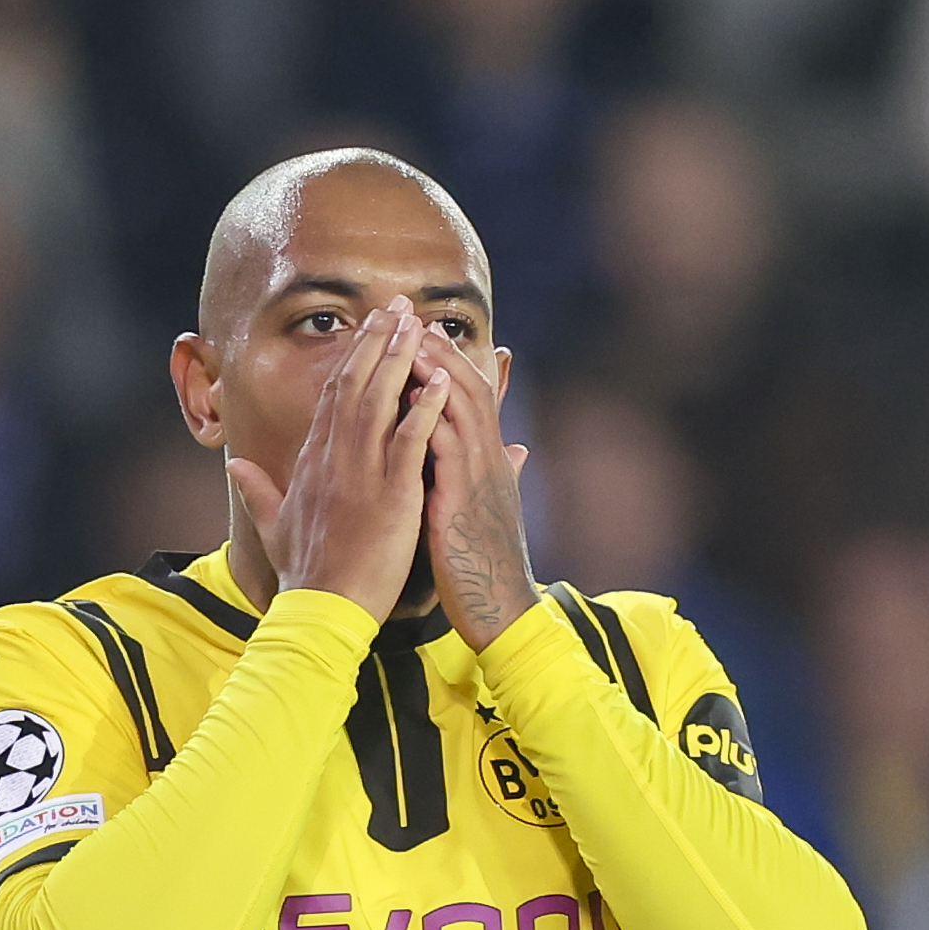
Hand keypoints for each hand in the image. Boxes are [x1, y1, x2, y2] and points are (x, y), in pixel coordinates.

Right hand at [226, 295, 450, 622]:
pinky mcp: (390, 499)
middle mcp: (334, 460)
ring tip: (417, 325)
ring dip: (399, 360)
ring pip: (379, 403)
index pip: (332, 398)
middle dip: (376, 342)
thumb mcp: (273, 526)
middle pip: (354, 386)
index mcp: (313, 463)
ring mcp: (361, 476)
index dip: (351, 359)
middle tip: (397, 306)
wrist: (320, 612)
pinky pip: (408, 444)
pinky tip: (439, 383)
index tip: (368, 330)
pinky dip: (423, 411)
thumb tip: (235, 466)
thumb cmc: (305, 574)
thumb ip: (257, 491)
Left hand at [413, 321, 538, 651]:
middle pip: (467, 391)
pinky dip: (431, 418)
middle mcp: (489, 463)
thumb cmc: (491, 565)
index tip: (422, 334)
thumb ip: (502, 475)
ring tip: (409, 340)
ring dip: (435, 373)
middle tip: (411, 319)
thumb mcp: (495, 511)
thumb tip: (519, 453)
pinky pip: (448, 450)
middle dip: (439, 353)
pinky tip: (411, 397)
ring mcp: (479, 480)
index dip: (449, 363)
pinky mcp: (464, 502)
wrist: (502, 610)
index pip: (472, 399)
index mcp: (490, 464)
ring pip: (460, 411)